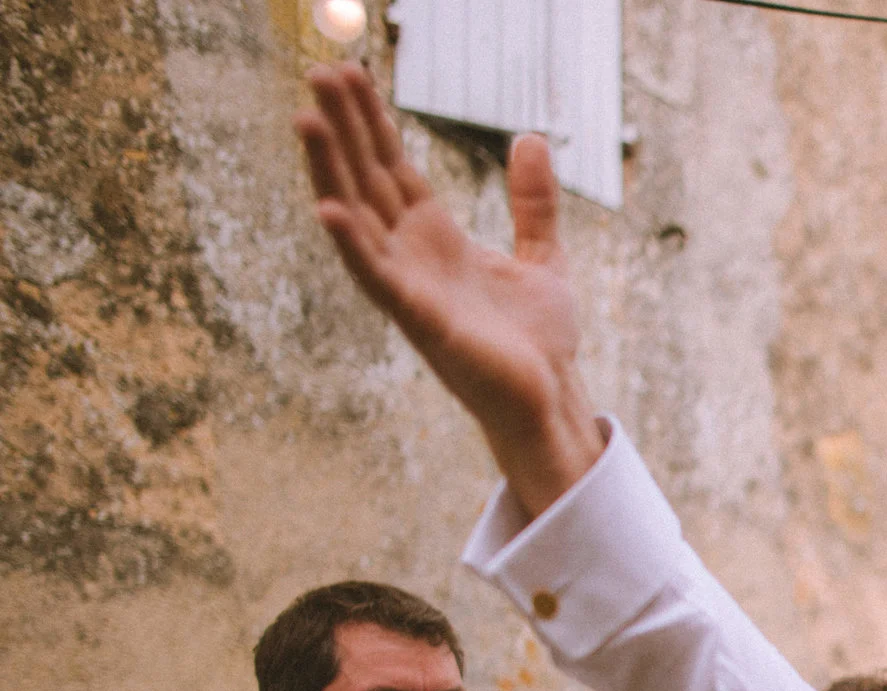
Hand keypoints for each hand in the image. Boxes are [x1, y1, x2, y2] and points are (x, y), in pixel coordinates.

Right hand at [293, 66, 602, 514]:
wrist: (553, 397)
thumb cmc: (538, 339)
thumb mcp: (542, 254)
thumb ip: (532, 201)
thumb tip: (532, 138)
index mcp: (436, 238)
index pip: (392, 166)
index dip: (371, 121)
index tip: (349, 71)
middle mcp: (412, 257)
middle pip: (367, 179)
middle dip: (343, 128)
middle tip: (317, 70)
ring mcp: (410, 287)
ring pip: (358, 218)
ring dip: (330, 171)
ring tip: (306, 120)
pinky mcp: (421, 321)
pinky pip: (377, 278)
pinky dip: (353, 245)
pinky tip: (329, 211)